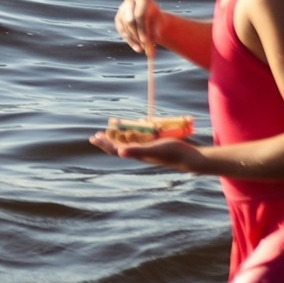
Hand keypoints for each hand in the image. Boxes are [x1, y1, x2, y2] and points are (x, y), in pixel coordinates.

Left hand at [90, 131, 208, 173]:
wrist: (190, 157)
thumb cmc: (171, 153)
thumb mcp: (153, 149)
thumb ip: (136, 150)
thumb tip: (119, 152)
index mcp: (137, 154)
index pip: (115, 149)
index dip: (104, 144)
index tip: (93, 137)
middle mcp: (141, 152)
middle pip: (120, 146)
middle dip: (109, 140)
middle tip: (98, 134)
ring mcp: (149, 149)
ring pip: (131, 142)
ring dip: (120, 136)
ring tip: (112, 129)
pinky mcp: (157, 145)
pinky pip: (143, 138)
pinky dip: (136, 132)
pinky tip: (137, 125)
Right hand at [114, 0, 159, 53]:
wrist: (153, 19)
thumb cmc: (158, 22)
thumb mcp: (158, 27)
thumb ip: (153, 37)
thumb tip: (150, 55)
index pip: (139, 15)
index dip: (141, 29)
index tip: (145, 42)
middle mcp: (130, 1)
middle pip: (129, 20)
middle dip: (136, 35)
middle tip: (143, 47)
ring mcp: (122, 9)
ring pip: (124, 27)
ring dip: (133, 39)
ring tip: (143, 49)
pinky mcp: (118, 17)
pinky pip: (121, 30)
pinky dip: (129, 40)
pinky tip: (137, 48)